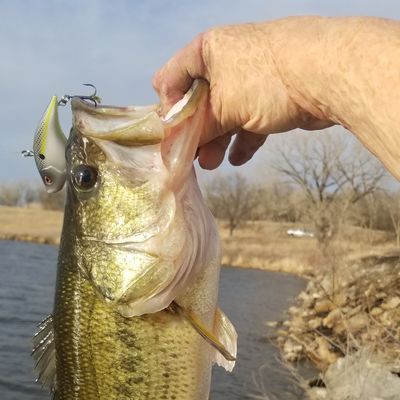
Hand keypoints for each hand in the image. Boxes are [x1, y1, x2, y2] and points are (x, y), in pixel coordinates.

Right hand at [153, 23, 332, 168]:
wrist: (328, 73)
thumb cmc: (266, 80)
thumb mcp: (222, 108)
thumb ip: (196, 128)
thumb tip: (173, 146)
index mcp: (207, 51)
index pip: (173, 79)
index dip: (169, 109)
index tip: (171, 136)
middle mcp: (227, 61)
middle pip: (201, 101)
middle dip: (195, 132)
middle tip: (191, 159)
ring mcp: (251, 79)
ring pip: (226, 114)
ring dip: (217, 140)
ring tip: (211, 164)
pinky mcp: (272, 96)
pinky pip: (250, 119)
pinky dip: (243, 139)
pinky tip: (238, 159)